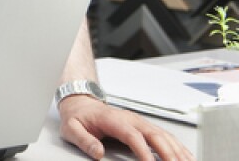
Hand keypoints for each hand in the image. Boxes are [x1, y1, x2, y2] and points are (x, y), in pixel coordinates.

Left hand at [58, 96, 193, 159]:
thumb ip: (84, 140)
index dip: (143, 151)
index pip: (132, 136)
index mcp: (113, 120)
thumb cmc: (78, 116)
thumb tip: (98, 153)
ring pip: (163, 135)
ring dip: (177, 150)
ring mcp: (139, 122)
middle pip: (154, 135)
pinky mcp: (144, 126)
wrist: (81, 103)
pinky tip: (186, 156)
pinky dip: (177, 146)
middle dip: (167, 153)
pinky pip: (165, 136)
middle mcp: (130, 119)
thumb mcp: (71, 128)